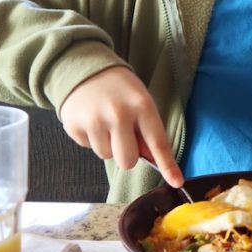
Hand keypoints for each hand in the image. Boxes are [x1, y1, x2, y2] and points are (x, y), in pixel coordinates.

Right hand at [60, 67, 184, 187]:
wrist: (84, 69)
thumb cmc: (119, 89)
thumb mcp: (140, 101)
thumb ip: (146, 129)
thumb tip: (152, 160)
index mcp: (141, 106)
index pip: (158, 143)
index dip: (168, 165)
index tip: (177, 182)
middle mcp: (118, 114)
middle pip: (128, 161)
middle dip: (127, 155)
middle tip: (123, 136)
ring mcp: (95, 121)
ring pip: (106, 156)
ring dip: (107, 144)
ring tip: (105, 122)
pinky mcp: (75, 126)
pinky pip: (88, 148)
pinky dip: (91, 138)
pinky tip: (91, 119)